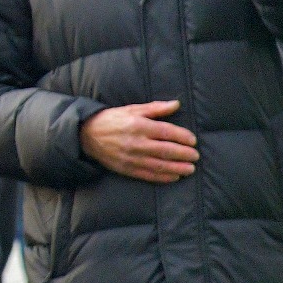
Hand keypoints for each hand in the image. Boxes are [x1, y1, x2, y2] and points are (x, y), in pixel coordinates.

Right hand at [81, 100, 197, 183]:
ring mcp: (132, 157)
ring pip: (160, 165)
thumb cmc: (112, 120)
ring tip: (190, 169)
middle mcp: (136, 143)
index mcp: (139, 126)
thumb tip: (176, 104)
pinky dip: (163, 177)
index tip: (193, 140)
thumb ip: (155, 108)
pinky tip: (174, 177)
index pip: (167, 132)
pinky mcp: (127, 168)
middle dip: (184, 154)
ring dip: (178, 168)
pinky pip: (149, 175)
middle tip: (195, 156)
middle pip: (167, 150)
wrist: (86, 135)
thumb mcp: (132, 109)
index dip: (183, 137)